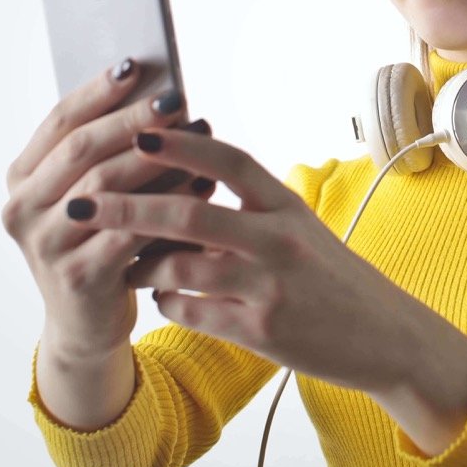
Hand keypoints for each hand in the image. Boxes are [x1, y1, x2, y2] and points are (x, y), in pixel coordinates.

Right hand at [2, 59, 211, 362]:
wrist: (89, 322)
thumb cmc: (103, 242)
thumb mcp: (102, 192)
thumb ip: (116, 150)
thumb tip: (166, 95)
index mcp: (22, 176)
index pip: (60, 122)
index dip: (97, 91)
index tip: (136, 63)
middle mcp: (22, 208)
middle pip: (81, 150)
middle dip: (132, 119)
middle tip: (177, 98)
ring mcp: (44, 245)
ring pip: (105, 188)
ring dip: (156, 158)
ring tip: (198, 134)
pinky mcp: (76, 277)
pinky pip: (128, 231)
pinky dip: (168, 204)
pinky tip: (202, 187)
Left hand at [65, 126, 438, 396]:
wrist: (384, 335)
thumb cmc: (333, 276)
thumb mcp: (301, 227)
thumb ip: (252, 203)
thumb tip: (187, 177)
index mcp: (287, 206)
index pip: (230, 163)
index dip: (182, 146)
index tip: (138, 132)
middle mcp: (279, 241)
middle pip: (190, 215)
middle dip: (128, 207)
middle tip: (82, 203)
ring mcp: (270, 288)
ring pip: (183, 269)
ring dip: (141, 265)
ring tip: (122, 263)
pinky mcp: (263, 333)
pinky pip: (194, 314)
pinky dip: (168, 304)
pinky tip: (162, 299)